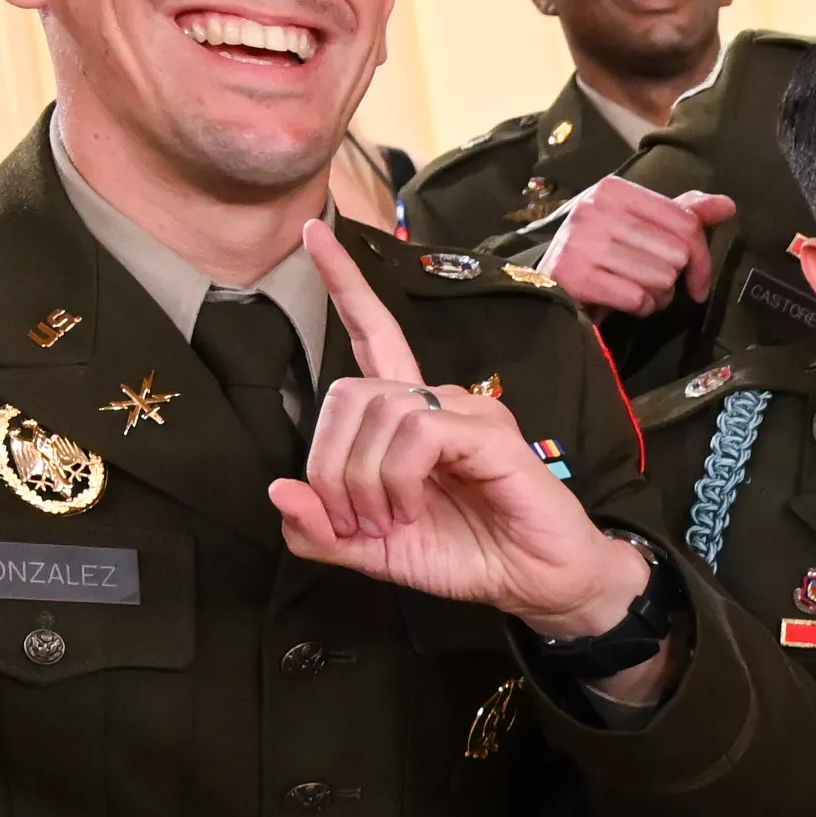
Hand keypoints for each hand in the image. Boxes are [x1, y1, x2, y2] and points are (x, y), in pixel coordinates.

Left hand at [265, 228, 641, 632]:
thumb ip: (323, 532)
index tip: (312, 233)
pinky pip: (417, 431)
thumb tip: (278, 492)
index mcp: (408, 418)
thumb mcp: (376, 553)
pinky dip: (398, 477)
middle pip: (347, 391)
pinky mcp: (490, 431)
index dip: (342, 286)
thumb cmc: (469, 555)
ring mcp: (466, 410)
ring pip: (378, 412)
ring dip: (363, 481)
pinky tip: (412, 507)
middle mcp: (436, 400)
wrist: (537, 583)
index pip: (372, 335)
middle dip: (330, 465)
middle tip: (353, 520)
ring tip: (389, 521)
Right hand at [547, 178, 727, 318]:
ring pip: (660, 277)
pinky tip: (624, 302)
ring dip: (656, 295)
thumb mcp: (641, 227)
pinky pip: (637, 298)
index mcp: (614, 190)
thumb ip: (683, 214)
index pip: (685, 221)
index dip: (703, 258)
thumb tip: (728, 205)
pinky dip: (640, 308)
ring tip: (635, 290)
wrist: (550, 287)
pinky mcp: (574, 276)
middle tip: (652, 283)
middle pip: (676, 252)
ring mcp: (581, 242)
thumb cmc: (602, 256)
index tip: (699, 281)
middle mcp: (594, 209)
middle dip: (673, 278)